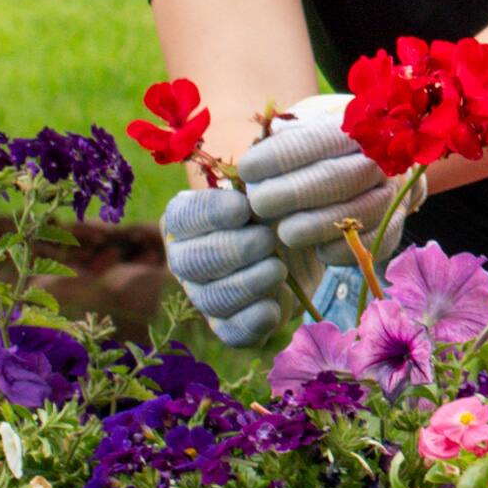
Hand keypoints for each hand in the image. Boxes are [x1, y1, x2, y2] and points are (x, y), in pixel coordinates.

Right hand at [161, 179, 288, 348]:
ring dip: (247, 284)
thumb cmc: (280, 201)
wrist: (305, 240)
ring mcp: (204, 294)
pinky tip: (273, 306)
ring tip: (277, 269)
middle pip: (192, 262)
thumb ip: (259, 167)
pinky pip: (230, 332)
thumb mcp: (270, 177)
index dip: (210, 214)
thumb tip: (257, 155)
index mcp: (188, 217)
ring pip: (211, 298)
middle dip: (233, 250)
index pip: (183, 217)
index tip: (242, 208)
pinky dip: (252, 322)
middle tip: (267, 240)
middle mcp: (186, 258)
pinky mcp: (229, 323)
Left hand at [238, 91, 398, 260]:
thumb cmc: (324, 155)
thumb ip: (285, 141)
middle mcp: (380, 160)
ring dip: (315, 226)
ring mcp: (391, 194)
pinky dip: (341, 248)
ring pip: (356, 212)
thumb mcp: (308, 135)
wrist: (372, 175)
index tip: (248, 170)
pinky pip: (369, 242)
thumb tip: (261, 150)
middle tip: (259, 204)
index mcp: (356, 129)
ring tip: (283, 232)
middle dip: (293, 193)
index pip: (318, 139)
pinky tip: (317, 247)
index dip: (281, 155)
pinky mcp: (395, 228)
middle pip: (337, 177)